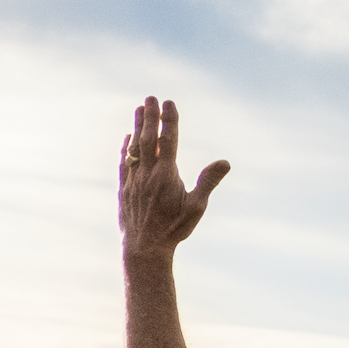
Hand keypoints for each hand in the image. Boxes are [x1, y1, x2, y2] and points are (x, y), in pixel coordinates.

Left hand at [118, 97, 227, 256]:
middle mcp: (146, 175)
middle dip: (150, 117)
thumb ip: (208, 182)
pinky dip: (125, 148)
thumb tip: (225, 161)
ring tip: (139, 109)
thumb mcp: (196, 208)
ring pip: (133, 149)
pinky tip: (127, 138)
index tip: (169, 103)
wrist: (143, 250)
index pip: (168, 141)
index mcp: (166, 176)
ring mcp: (133, 182)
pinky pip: (123, 164)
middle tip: (150, 97)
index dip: (169, 120)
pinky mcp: (124, 190)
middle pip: (148, 140)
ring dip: (137, 127)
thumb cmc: (173, 229)